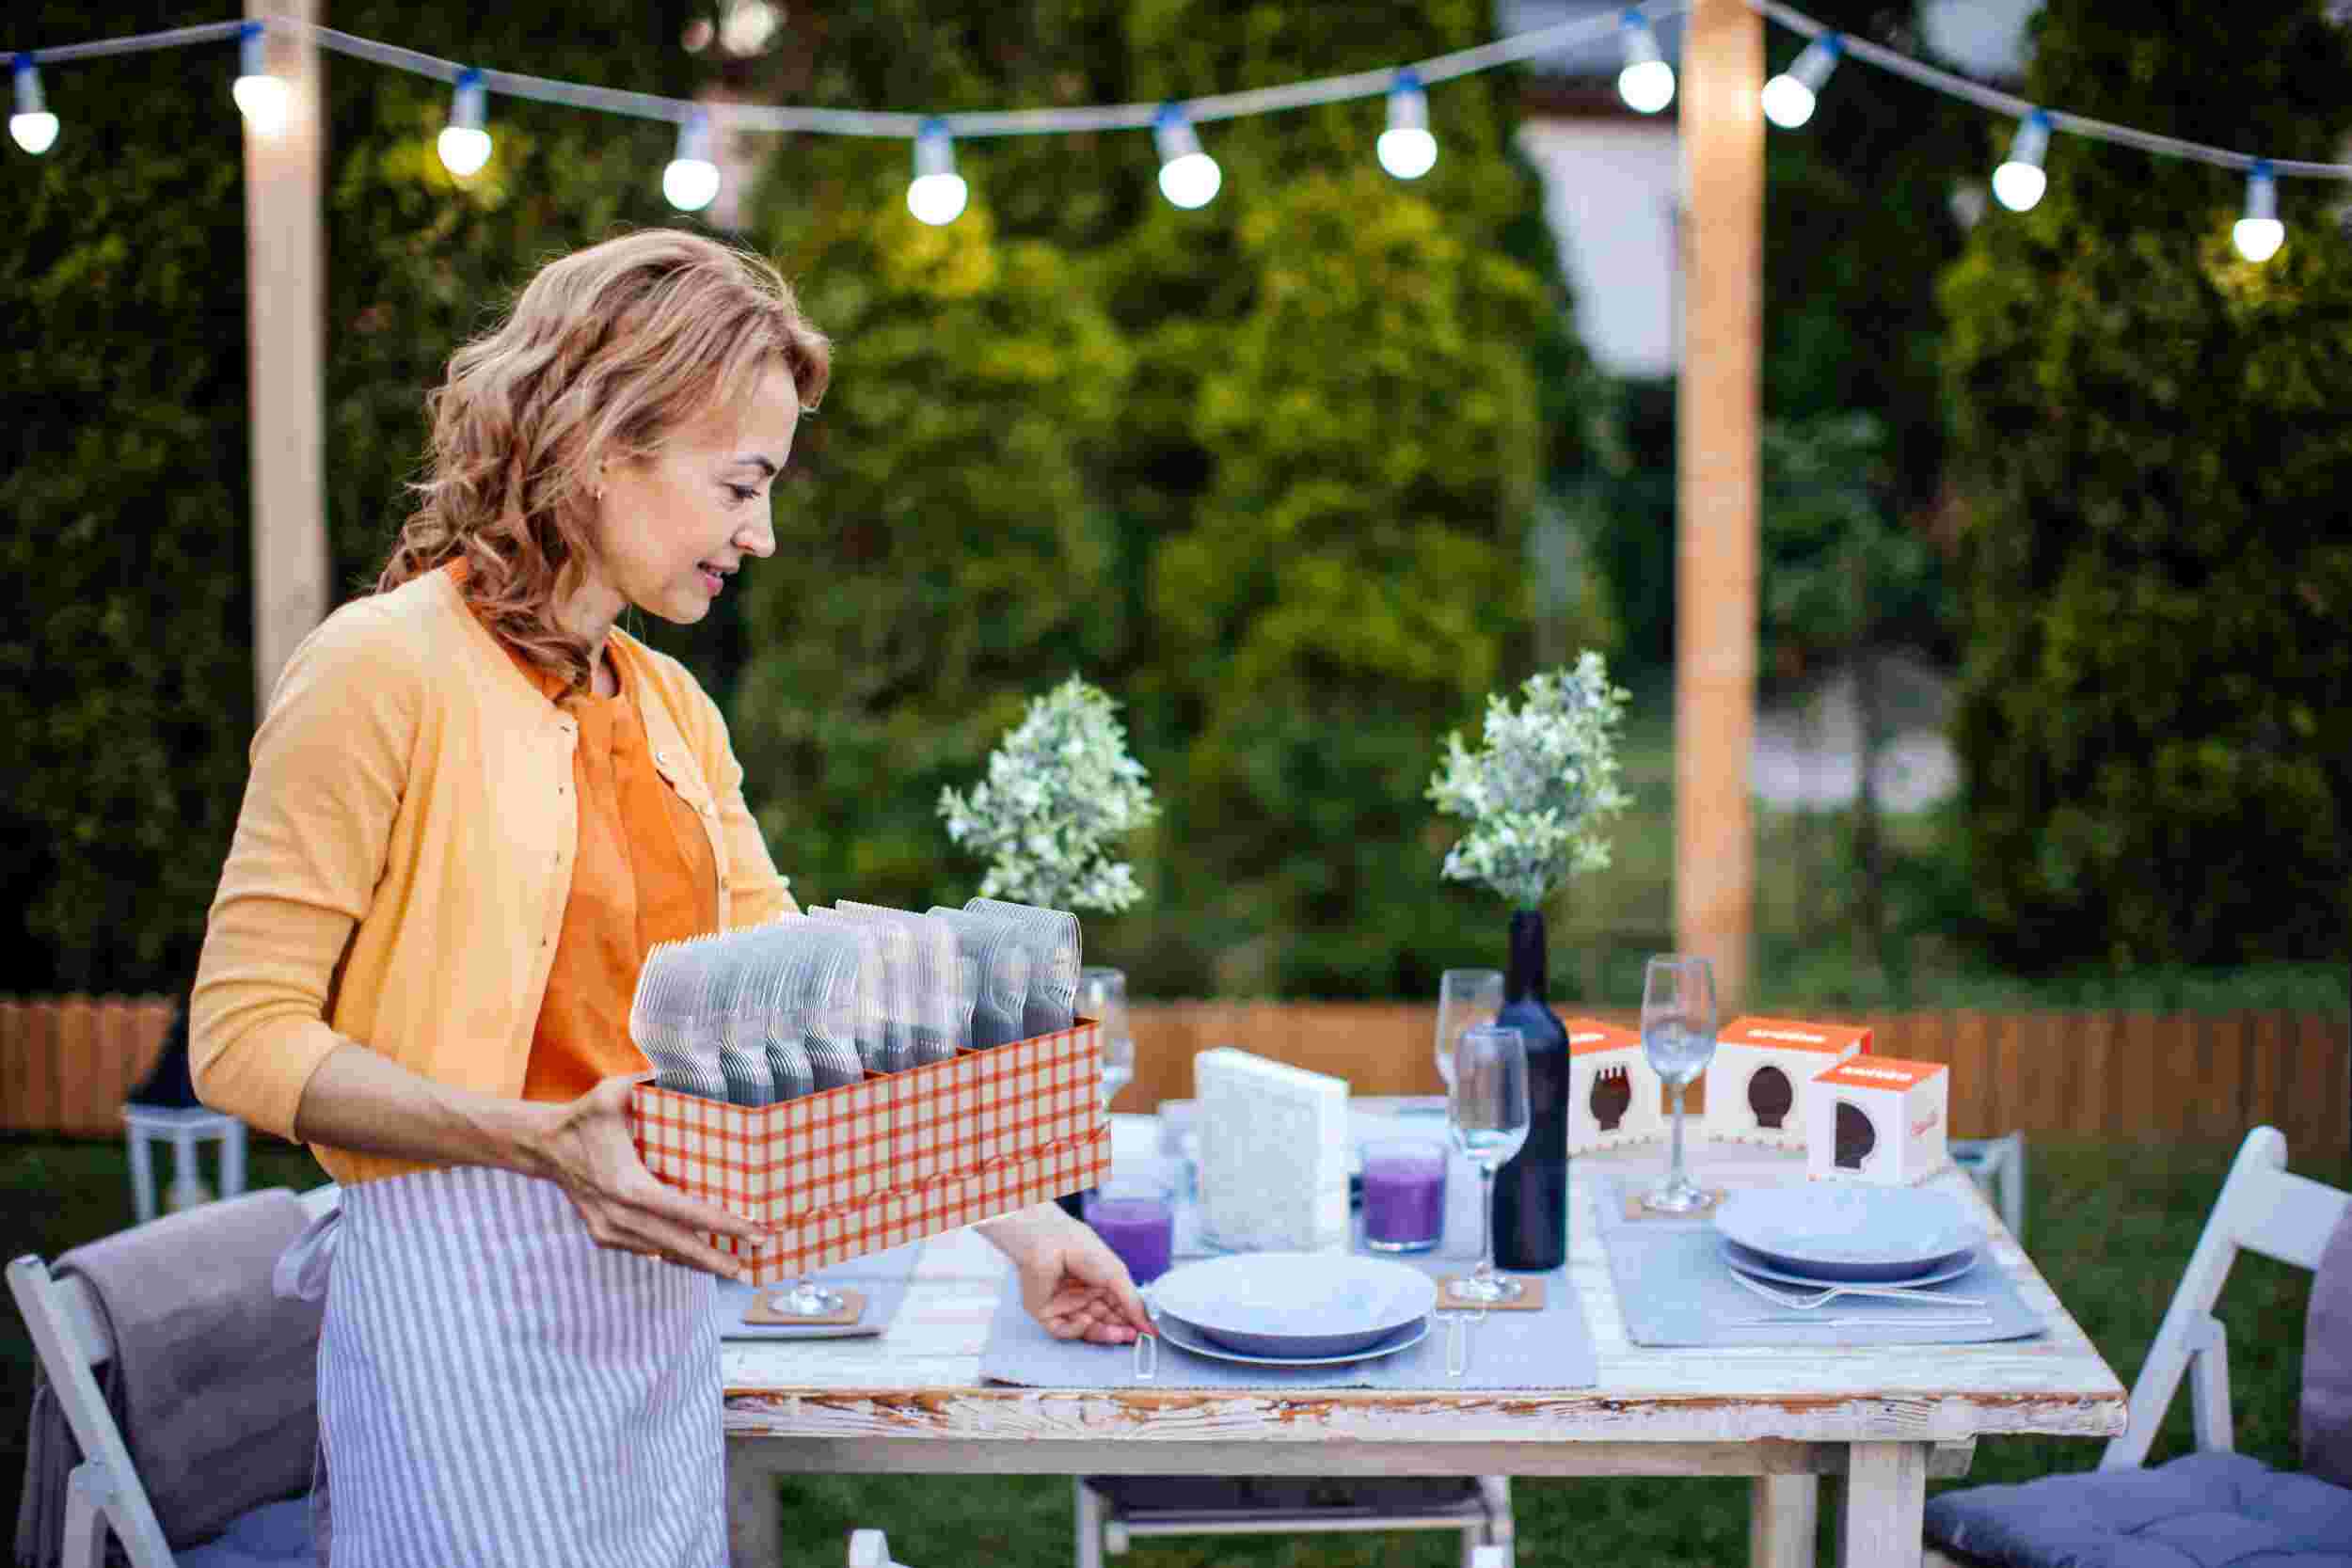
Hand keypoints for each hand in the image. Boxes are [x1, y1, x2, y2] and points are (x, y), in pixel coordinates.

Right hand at [530, 1072, 767, 1278]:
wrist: (544, 1146)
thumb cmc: (585, 1117)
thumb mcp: (613, 1093)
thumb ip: (646, 1083)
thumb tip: (682, 1073)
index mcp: (627, 1185)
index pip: (685, 1210)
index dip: (721, 1222)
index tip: (753, 1227)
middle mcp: (619, 1214)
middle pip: (677, 1242)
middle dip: (717, 1254)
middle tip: (754, 1258)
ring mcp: (609, 1229)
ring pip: (661, 1251)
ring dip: (697, 1260)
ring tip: (732, 1266)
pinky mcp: (603, 1234)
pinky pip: (644, 1250)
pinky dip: (672, 1254)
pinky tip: (696, 1257)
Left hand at [981, 1203, 1151, 1344]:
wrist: (1051, 1242)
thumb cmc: (1083, 1249)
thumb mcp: (1117, 1274)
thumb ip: (1133, 1302)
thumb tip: (1149, 1326)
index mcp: (1099, 1284)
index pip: (1117, 1309)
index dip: (1131, 1321)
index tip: (1147, 1332)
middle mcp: (1082, 1296)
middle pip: (1103, 1321)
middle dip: (1119, 1330)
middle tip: (1134, 1337)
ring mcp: (1065, 1305)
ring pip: (1086, 1329)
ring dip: (1103, 1333)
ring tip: (1120, 1335)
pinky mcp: (1046, 1312)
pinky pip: (1063, 1330)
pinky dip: (1076, 1330)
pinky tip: (1087, 1322)